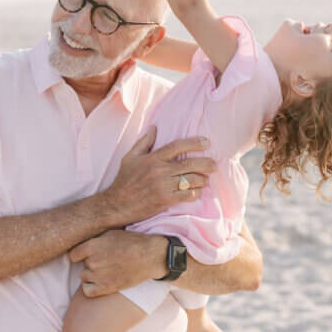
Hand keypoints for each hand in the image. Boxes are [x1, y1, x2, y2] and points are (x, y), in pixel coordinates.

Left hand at [69, 230, 167, 296]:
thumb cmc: (132, 242)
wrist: (150, 256)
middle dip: (90, 262)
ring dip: (91, 275)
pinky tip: (100, 282)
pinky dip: (91, 288)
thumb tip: (83, 242)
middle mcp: (93, 261)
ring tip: (105, 270)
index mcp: (92, 246)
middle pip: (82, 264)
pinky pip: (87, 291)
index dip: (80, 254)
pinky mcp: (106, 288)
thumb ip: (95, 239)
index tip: (86, 254)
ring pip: (84, 277)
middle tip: (104, 260)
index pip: (73, 254)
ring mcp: (99, 276)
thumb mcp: (111, 233)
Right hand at [101, 126, 215, 224]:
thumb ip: (144, 142)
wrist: (117, 205)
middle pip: (190, 164)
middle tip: (215, 164)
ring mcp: (163, 186)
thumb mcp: (130, 157)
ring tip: (206, 179)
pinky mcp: (165, 201)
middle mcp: (159, 171)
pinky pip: (187, 195)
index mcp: (153, 158)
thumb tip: (154, 127)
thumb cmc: (124, 180)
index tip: (207, 142)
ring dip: (202, 179)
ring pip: (191, 180)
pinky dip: (195, 193)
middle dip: (206, 163)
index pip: (178, 146)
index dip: (195, 143)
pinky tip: (197, 191)